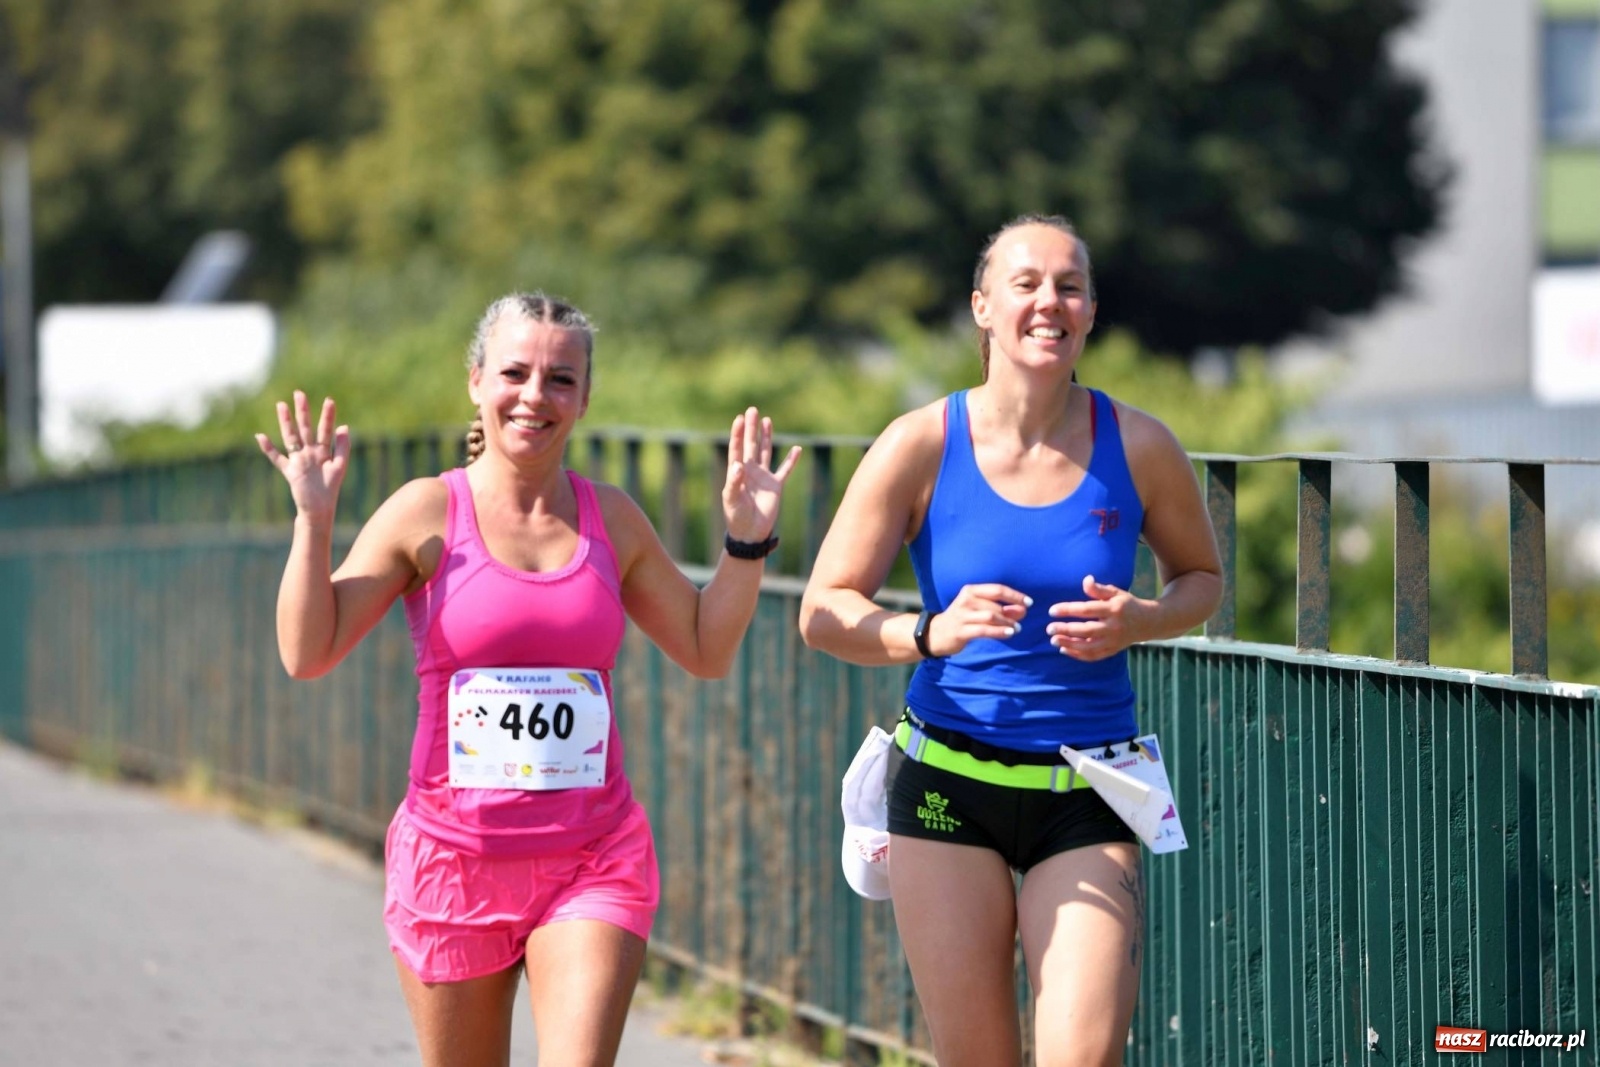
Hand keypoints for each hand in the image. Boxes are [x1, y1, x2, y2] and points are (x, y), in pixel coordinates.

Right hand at [254, 390, 350, 522]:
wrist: (319, 509)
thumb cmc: (331, 489)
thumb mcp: (340, 466)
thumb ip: (343, 447)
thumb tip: (344, 426)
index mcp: (323, 451)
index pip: (325, 430)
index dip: (327, 416)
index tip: (330, 400)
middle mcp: (309, 453)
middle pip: (305, 428)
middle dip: (303, 411)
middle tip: (299, 393)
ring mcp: (298, 460)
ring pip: (291, 437)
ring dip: (286, 422)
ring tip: (281, 405)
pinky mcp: (289, 471)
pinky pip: (277, 458)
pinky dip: (268, 448)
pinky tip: (260, 437)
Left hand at [722, 406, 801, 541]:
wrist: (750, 534)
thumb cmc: (737, 517)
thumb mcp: (732, 500)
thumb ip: (735, 483)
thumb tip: (738, 465)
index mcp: (737, 473)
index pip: (736, 449)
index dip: (737, 434)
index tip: (739, 419)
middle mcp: (750, 471)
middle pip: (750, 445)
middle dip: (751, 428)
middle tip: (752, 410)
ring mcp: (763, 477)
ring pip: (765, 452)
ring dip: (766, 437)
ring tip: (766, 421)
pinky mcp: (776, 486)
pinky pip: (785, 470)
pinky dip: (791, 460)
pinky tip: (796, 449)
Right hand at [924, 584, 1030, 656]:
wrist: (936, 634)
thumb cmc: (962, 619)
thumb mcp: (978, 609)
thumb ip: (999, 608)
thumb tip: (1022, 610)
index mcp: (971, 590)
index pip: (997, 589)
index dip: (1015, 596)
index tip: (1029, 603)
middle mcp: (966, 600)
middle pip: (996, 604)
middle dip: (1012, 611)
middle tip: (1022, 619)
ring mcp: (962, 615)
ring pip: (991, 616)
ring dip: (1007, 622)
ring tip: (1017, 628)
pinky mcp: (961, 631)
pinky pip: (984, 630)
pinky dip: (999, 632)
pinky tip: (1009, 634)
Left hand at [1047, 574, 1151, 660]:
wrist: (1149, 622)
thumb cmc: (1127, 604)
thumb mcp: (1116, 592)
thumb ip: (1099, 589)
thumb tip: (1086, 580)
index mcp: (1113, 609)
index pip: (1087, 610)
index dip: (1068, 610)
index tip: (1052, 610)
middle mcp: (1114, 627)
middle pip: (1086, 630)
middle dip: (1065, 630)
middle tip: (1049, 628)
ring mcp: (1114, 641)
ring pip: (1089, 647)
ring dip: (1069, 645)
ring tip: (1053, 640)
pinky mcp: (1113, 650)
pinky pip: (1094, 656)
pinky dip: (1078, 655)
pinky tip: (1064, 649)